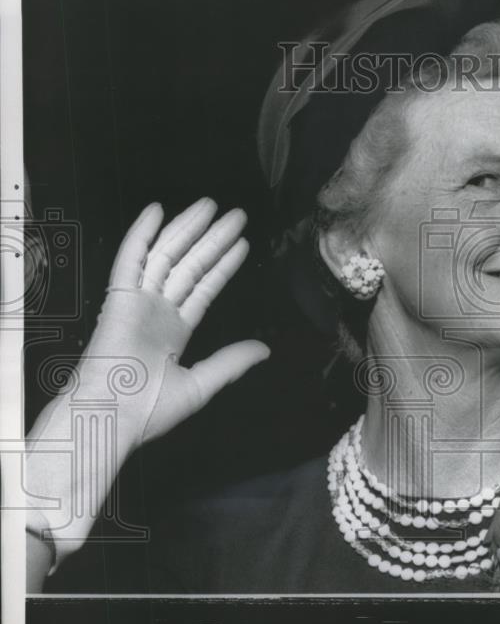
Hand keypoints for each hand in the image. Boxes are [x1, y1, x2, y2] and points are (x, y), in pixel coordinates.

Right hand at [25, 199, 269, 566]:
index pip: (204, 288)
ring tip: (212, 206)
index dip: (222, 265)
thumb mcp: (201, 384)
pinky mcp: (118, 297)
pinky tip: (157, 211)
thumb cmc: (148, 410)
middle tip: (235, 214)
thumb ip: (231, 362)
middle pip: (190, 265)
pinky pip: (131, 259)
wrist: (111, 417)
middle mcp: (158, 311)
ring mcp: (138, 302)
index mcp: (174, 331)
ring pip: (167, 255)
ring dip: (188, 229)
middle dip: (213, 239)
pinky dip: (141, 234)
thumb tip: (264, 349)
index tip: (241, 243)